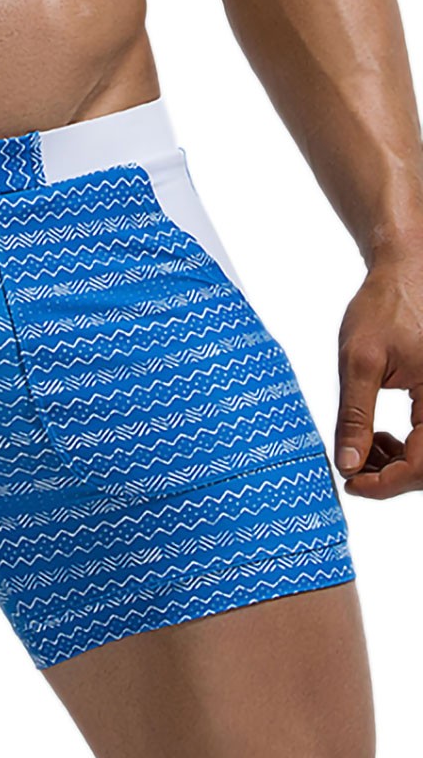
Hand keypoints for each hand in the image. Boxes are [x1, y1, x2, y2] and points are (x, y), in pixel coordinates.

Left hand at [335, 243, 422, 497]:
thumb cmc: (385, 307)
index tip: (351, 485)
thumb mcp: (358, 363)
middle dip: (391, 477)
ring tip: (364, 449)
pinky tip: (381, 437)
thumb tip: (349, 465)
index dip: (386, 485)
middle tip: (352, 469)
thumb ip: (354, 417)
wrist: (408, 273)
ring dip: (399, 464)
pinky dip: (408, 447)